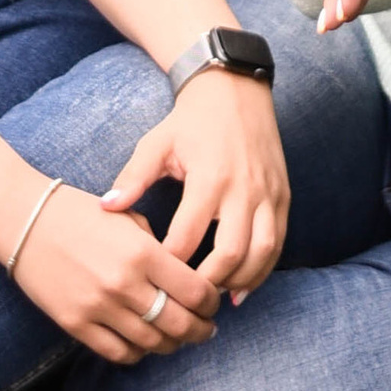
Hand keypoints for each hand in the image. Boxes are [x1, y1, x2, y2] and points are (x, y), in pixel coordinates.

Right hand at [7, 181, 223, 363]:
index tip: (213, 302)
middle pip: (179, 324)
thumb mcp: (128, 218)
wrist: (26, 220)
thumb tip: (186, 278)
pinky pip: (118, 352)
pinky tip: (145, 343)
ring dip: (172, 344)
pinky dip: (138, 353)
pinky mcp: (75, 324)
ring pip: (151, 343)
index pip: (195, 291)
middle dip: (200, 330)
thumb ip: (158, 248)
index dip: (211, 302)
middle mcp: (124, 284)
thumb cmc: (81, 214)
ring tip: (178, 338)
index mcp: (143, 252)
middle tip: (207, 329)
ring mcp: (98, 308)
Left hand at [100, 69, 289, 301]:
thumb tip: (107, 207)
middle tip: (186, 298)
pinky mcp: (282, 195)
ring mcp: (267, 193)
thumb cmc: (190, 121)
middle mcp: (242, 188)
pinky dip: (263, 269)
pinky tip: (243, 287)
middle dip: (207, 283)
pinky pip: (278, 241)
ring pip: (261, 252)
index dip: (170, 264)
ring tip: (215, 297)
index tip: (154, 279)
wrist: (236, 91)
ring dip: (240, 281)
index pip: (188, 236)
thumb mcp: (157, 144)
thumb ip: (133, 177)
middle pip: (230, 253)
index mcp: (208, 177)